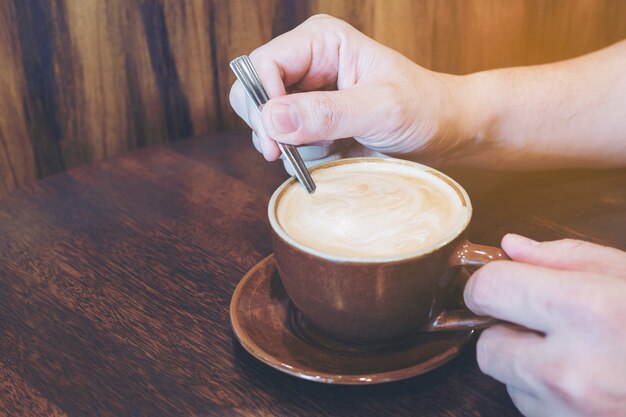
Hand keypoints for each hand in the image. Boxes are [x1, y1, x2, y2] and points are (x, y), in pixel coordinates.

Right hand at [229, 15, 465, 164]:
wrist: (443, 131)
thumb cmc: (423, 108)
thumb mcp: (379, 109)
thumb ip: (327, 113)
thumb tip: (272, 119)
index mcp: (321, 42)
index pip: (264, 63)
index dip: (262, 100)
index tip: (277, 139)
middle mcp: (307, 64)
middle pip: (253, 92)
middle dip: (269, 126)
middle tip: (288, 154)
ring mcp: (307, 95)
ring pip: (267, 123)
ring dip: (292, 145)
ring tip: (332, 147)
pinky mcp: (312, 122)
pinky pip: (286, 142)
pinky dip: (303, 155)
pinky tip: (334, 152)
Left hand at [464, 234, 625, 416]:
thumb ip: (567, 259)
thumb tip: (510, 248)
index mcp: (591, 311)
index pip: (489, 290)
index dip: (489, 283)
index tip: (500, 284)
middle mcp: (573, 370)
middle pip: (487, 346)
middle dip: (506, 331)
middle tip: (543, 324)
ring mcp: (573, 415)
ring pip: (509, 384)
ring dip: (528, 368)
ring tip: (582, 358)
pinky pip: (533, 411)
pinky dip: (548, 397)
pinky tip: (590, 386)